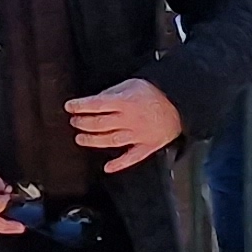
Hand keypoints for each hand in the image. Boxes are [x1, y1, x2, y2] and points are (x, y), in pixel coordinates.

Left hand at [64, 77, 183, 171]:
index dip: (80, 106)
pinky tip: (108, 167)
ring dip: (92, 141)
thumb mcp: (132, 83)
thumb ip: (113, 92)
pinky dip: (119, 164)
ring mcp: (137, 135)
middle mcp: (129, 120)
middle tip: (74, 122)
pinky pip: (131, 158)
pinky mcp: (147, 146)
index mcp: (125, 102)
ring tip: (80, 139)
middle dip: (83, 123)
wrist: (181, 103)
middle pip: (99, 124)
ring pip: (110, 141)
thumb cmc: (157, 91)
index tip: (69, 106)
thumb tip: (96, 100)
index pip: (96, 104)